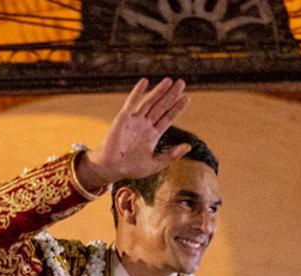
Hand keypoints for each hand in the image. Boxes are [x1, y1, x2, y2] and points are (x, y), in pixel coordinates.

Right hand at [76, 78, 190, 191]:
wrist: (111, 168)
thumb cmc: (131, 168)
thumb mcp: (155, 163)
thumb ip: (171, 155)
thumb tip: (189, 146)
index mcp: (153, 135)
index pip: (168, 117)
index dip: (177, 108)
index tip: (187, 98)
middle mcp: (145, 125)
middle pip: (161, 106)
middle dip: (171, 95)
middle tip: (181, 83)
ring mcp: (134, 120)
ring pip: (149, 102)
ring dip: (159, 91)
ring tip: (169, 80)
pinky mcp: (123, 118)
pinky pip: (131, 102)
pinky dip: (137, 92)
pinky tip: (145, 81)